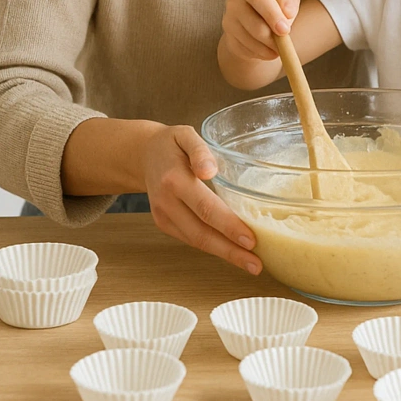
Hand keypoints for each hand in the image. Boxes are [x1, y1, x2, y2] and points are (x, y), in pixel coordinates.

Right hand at [143, 124, 262, 274]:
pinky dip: (212, 247)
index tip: (251, 239)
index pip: (205, 207)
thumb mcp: (185, 135)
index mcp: (174, 179)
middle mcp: (167, 202)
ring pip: (196, 241)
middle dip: (230, 251)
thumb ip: (199, 150)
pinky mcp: (164, 224)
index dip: (228, 226)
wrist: (143, 155)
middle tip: (256, 265)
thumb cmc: (171, 143)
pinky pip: (190, 238)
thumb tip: (210, 170)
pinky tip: (232, 252)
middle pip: (201, 233)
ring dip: (224, 255)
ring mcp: (163, 216)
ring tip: (250, 264)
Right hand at [220, 0, 300, 62]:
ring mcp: (229, 22)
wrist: (261, 27)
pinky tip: (268, 50)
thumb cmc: (276, 8)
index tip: (285, 29)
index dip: (273, 14)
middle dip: (271, 36)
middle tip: (284, 43)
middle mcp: (234, 3)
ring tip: (279, 48)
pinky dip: (261, 53)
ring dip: (268, 47)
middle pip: (254, 22)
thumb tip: (287, 12)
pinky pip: (246, 50)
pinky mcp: (229, 39)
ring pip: (250, 39)